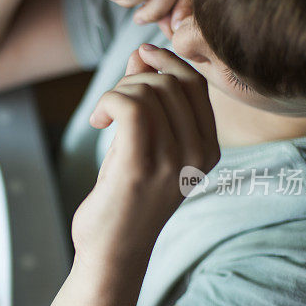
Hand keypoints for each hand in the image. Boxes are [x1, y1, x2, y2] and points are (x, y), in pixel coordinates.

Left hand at [71, 44, 218, 276]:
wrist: (113, 252)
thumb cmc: (125, 197)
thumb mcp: (141, 141)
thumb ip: (146, 98)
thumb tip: (142, 53)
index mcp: (208, 148)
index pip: (194, 82)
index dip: (163, 62)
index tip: (136, 64)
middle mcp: (198, 154)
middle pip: (168, 82)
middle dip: (131, 81)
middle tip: (109, 107)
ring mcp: (173, 162)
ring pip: (147, 91)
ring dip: (115, 94)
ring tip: (102, 118)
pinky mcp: (141, 168)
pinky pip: (130, 107)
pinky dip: (107, 102)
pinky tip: (97, 123)